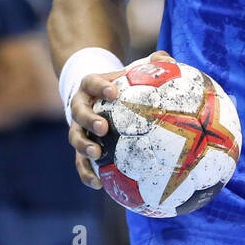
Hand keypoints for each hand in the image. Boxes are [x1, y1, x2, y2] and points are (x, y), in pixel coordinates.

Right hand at [68, 50, 176, 188]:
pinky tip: (99, 185)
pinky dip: (87, 173)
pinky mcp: (81, 148)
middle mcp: (80, 107)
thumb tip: (168, 59)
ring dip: (84, 147)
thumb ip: (151, 64)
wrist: (97, 98)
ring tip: (97, 155)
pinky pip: (80, 163)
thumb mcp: (132, 72)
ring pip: (75, 138)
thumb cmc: (120, 85)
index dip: (100, 87)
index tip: (114, 92)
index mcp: (91, 87)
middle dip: (89, 120)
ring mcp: (78, 128)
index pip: (92, 83)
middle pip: (79, 112)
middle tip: (103, 128)